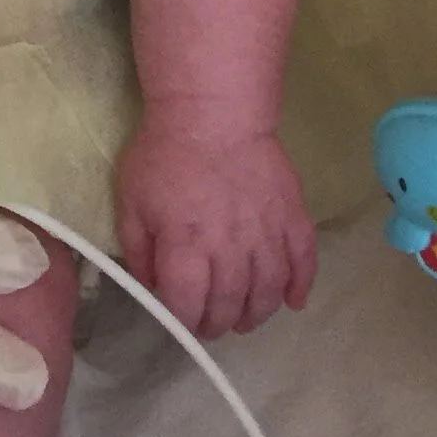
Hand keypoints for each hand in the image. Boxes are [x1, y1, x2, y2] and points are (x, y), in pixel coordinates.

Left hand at [115, 116, 315, 338]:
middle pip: (230, 305)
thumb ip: (138, 249)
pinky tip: (293, 302)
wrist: (214, 111)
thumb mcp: (131, 199)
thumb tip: (151, 286)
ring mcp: (267, 234)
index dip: (184, 321)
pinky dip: (301, 287)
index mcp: (187, 247)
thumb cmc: (165, 153)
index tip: (182, 320)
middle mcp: (231, 249)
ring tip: (245, 318)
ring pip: (269, 292)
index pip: (189, 306)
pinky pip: (304, 262)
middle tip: (212, 324)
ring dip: (257, 314)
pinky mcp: (293, 217)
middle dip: (218, 324)